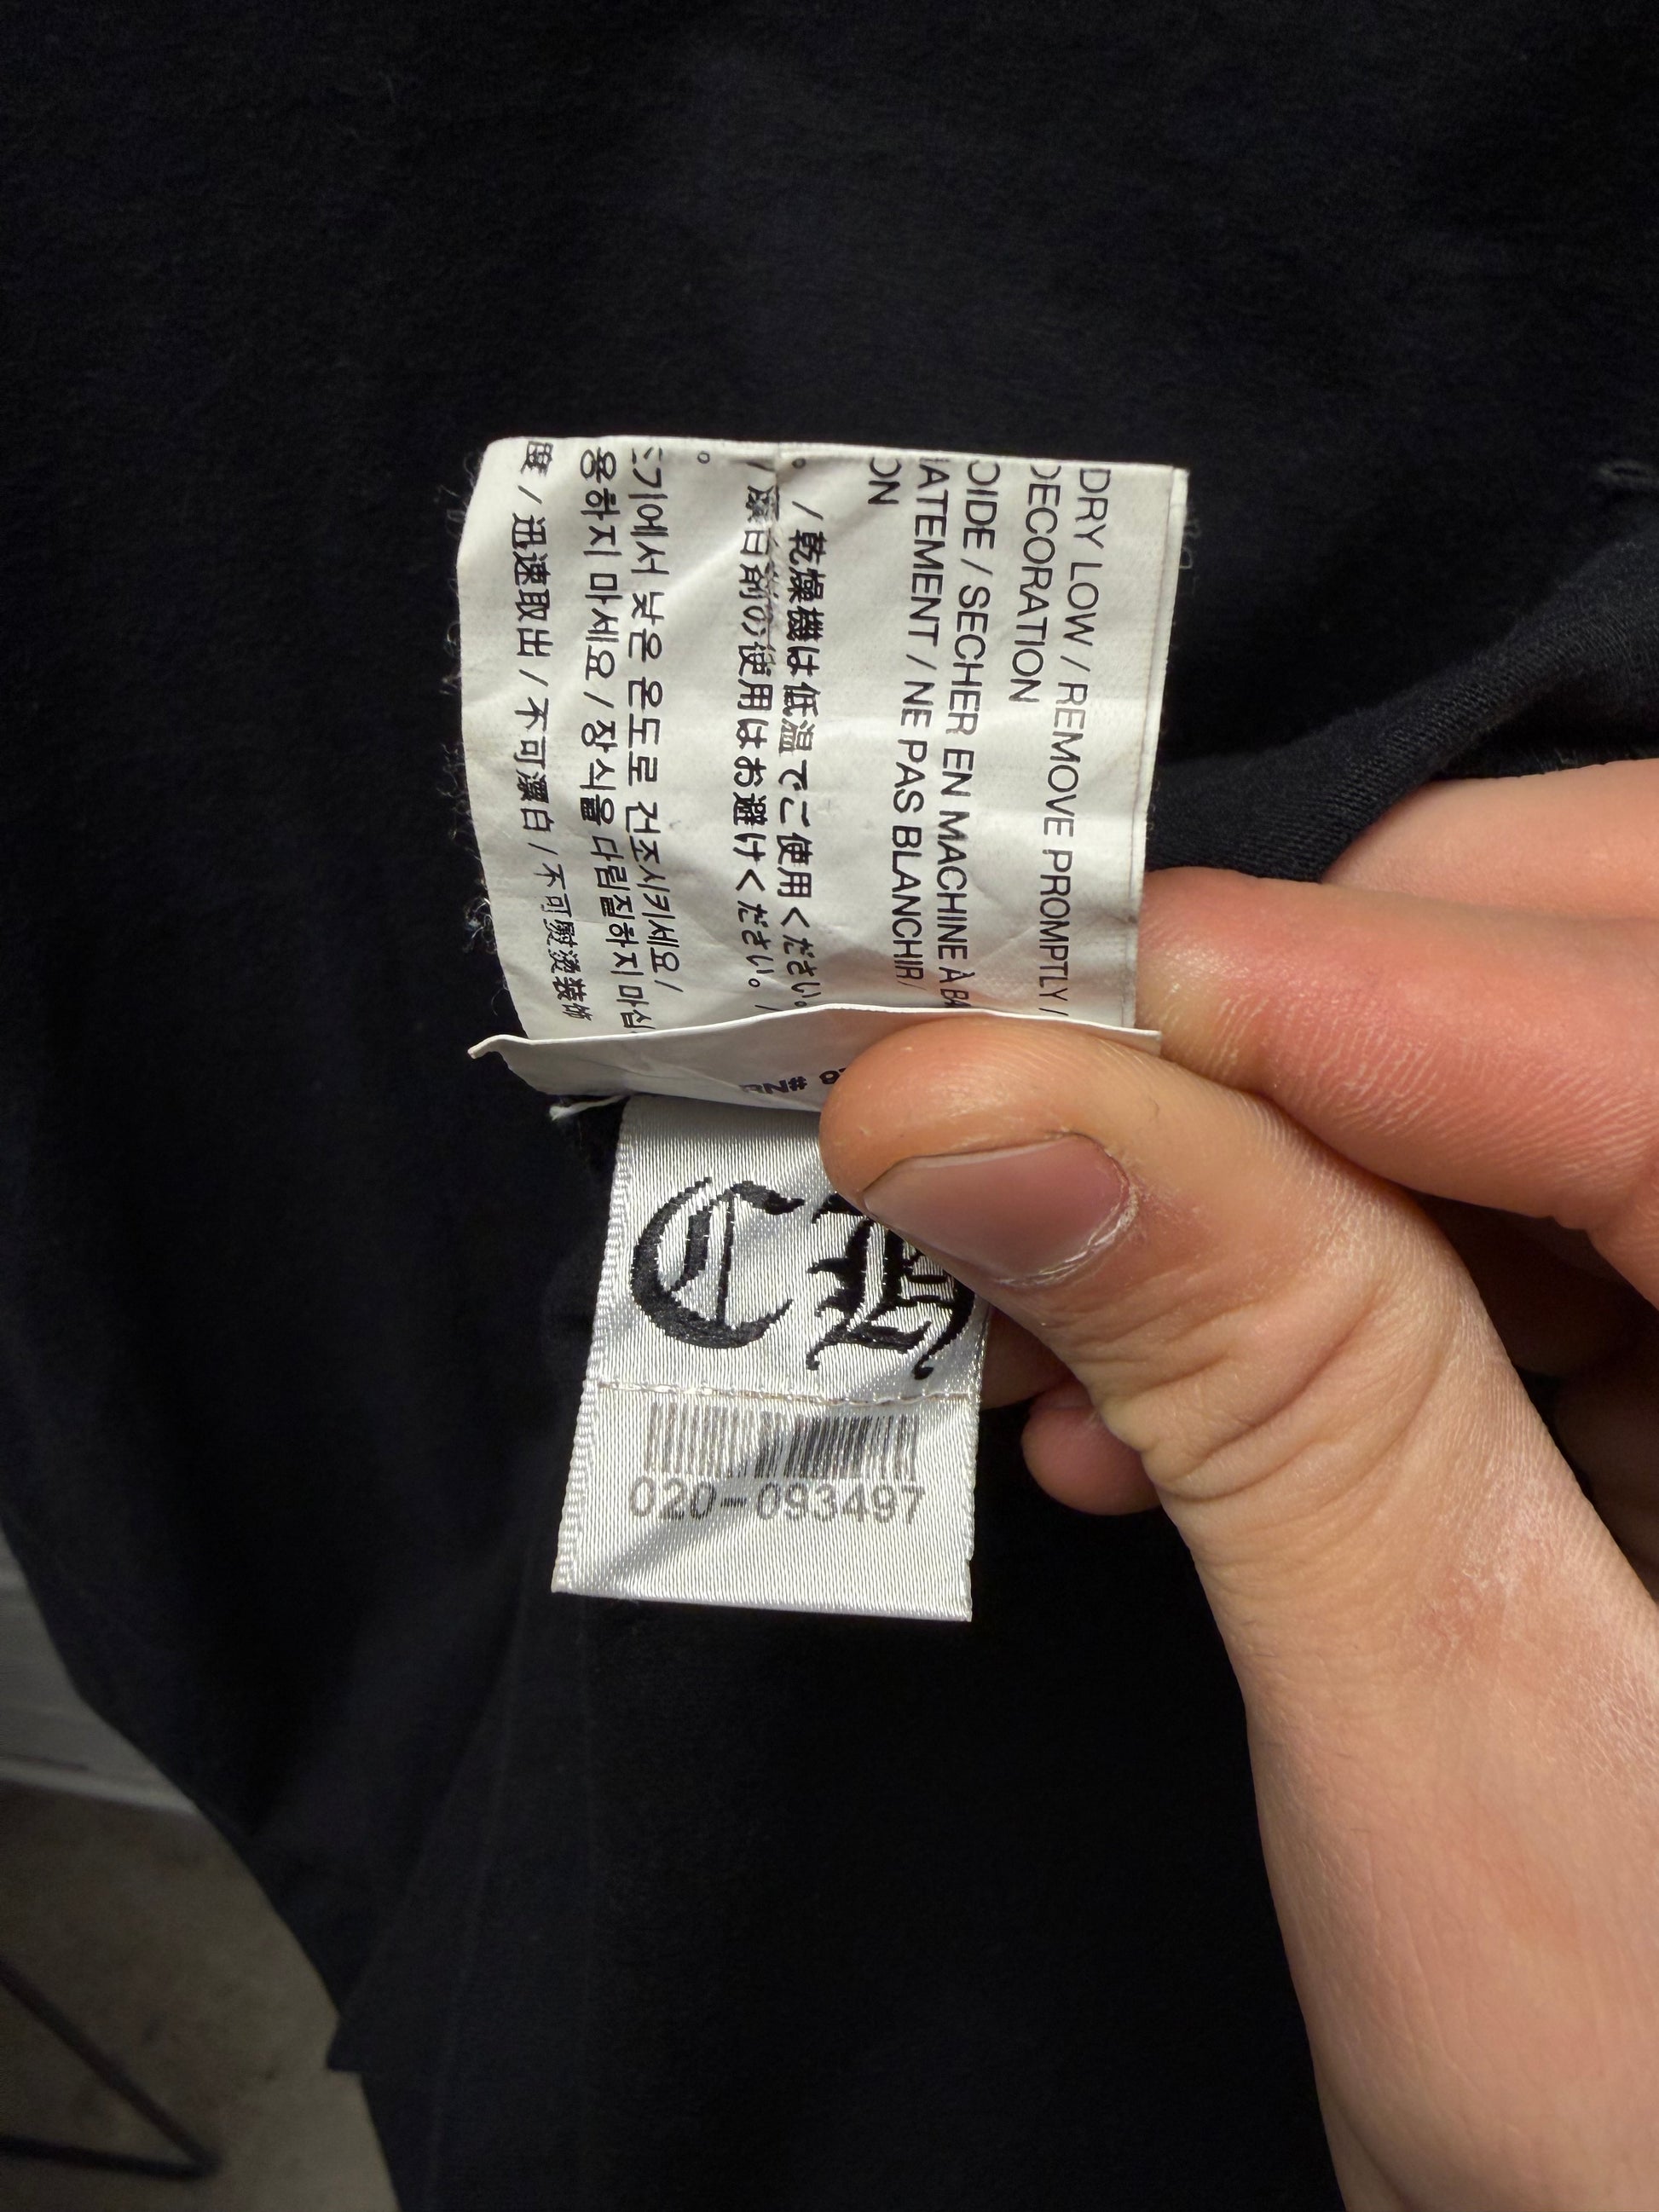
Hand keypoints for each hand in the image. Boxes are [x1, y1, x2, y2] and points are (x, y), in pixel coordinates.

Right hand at [818, 760, 1658, 2210]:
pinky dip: (1323, 1268)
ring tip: (1067, 1339)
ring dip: (1268, 1163)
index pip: (1630, 1031)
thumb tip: (980, 1103)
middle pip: (1607, 952)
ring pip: (1537, 1062)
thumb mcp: (1465, 1771)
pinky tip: (1167, 1402)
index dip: (1290, 990)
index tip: (986, 1028)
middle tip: (1028, 1140)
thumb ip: (1265, 1392)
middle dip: (1297, 1018)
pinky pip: (1523, 1214)